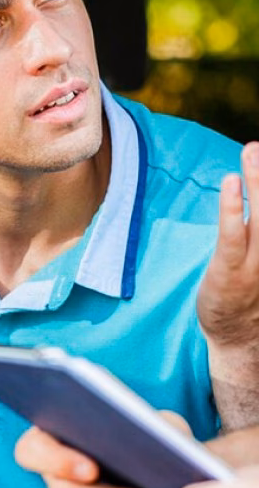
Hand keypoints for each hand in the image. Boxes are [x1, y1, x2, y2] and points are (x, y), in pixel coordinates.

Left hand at [197, 143, 258, 430]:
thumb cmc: (251, 296)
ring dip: (258, 181)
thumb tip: (250, 193)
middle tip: (256, 146)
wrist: (239, 341)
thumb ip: (255, 229)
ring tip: (252, 150)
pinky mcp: (231, 271)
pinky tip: (231, 184)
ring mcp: (257, 264)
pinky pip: (233, 236)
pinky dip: (232, 209)